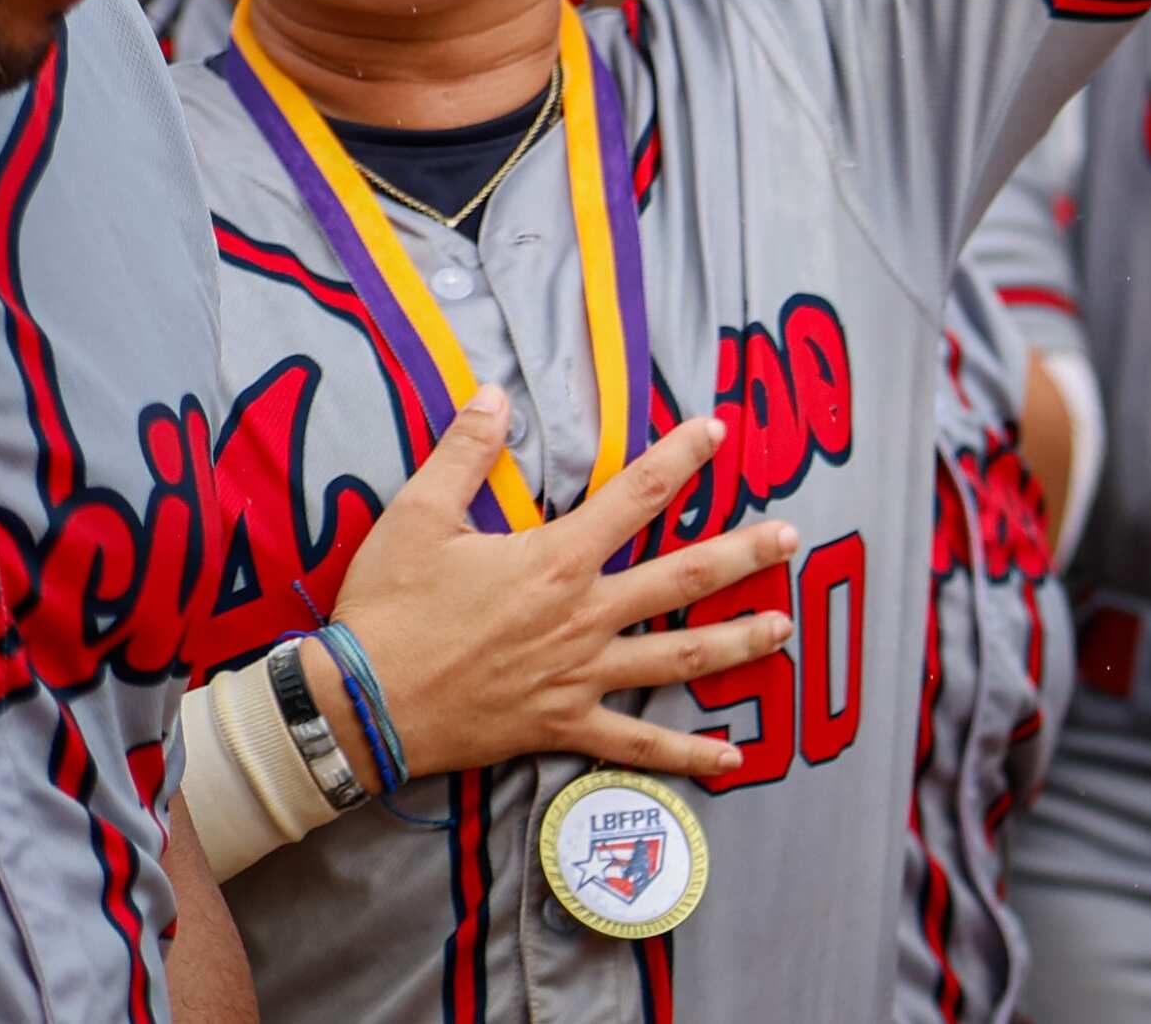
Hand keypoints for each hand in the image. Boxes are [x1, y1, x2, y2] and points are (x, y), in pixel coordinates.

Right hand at [324, 390, 799, 784]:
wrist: (356, 707)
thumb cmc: (387, 610)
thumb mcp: (417, 517)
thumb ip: (463, 452)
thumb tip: (493, 392)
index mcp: (556, 561)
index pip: (636, 496)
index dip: (680, 459)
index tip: (719, 432)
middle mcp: (583, 617)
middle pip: (682, 578)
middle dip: (744, 554)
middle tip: (794, 537)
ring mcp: (580, 676)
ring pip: (679, 658)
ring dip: (739, 643)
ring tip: (786, 627)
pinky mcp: (563, 726)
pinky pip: (635, 746)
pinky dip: (686, 754)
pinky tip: (731, 758)